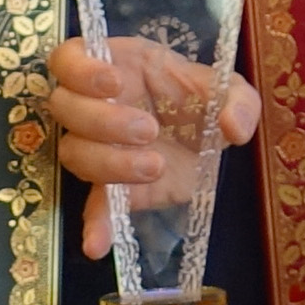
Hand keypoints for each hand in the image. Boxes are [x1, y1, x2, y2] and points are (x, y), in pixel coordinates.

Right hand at [47, 35, 260, 263]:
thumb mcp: (230, 91)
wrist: (208, 139)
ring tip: (155, 167)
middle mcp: (95, 104)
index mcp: (118, 65)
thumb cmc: (205, 100)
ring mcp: (99, 148)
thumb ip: (238, 101)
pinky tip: (97, 246)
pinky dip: (95, 224)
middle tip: (150, 131)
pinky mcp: (113, 188)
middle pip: (65, 108)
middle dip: (104, 121)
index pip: (68, 58)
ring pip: (74, 153)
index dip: (81, 71)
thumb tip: (231, 127)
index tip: (115, 85)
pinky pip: (93, 205)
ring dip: (109, 163)